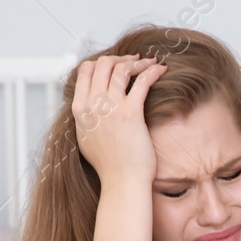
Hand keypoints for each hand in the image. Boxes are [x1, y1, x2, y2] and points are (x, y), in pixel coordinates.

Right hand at [71, 54, 167, 186]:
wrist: (121, 182)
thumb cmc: (109, 166)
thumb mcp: (86, 138)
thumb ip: (86, 118)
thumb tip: (88, 106)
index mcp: (79, 109)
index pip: (85, 70)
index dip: (102, 62)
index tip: (116, 65)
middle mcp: (92, 104)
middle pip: (103, 63)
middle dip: (120, 58)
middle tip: (135, 62)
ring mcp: (110, 108)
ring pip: (121, 68)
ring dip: (138, 62)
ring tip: (151, 64)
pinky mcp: (130, 113)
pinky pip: (141, 82)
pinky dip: (152, 71)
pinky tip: (160, 70)